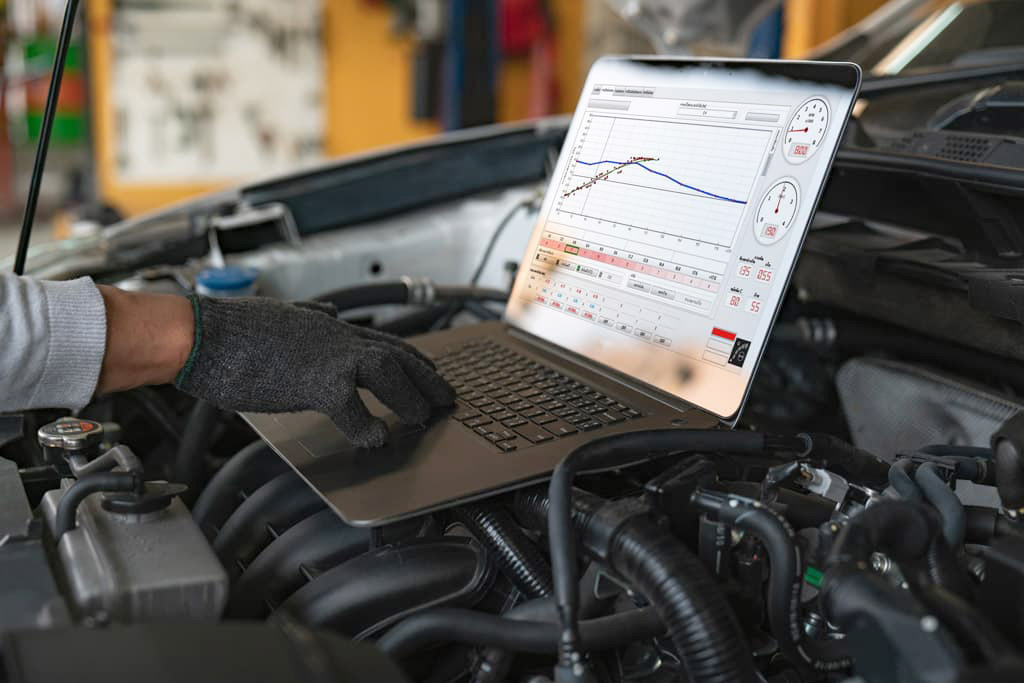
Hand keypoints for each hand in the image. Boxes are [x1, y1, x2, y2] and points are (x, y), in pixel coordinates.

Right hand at [175, 296, 454, 447]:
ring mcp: (328, 356)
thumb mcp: (279, 318)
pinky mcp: (313, 382)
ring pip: (389, 370)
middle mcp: (336, 336)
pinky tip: (377, 439)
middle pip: (397, 353)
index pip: (383, 340)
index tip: (430, 372)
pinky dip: (369, 425)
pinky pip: (354, 407)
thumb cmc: (229, 331)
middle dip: (427, 378)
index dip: (412, 358)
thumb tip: (324, 311)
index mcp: (328, 326)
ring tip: (423, 419)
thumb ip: (306, 317)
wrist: (201, 334)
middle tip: (446, 399)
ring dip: (410, 396)